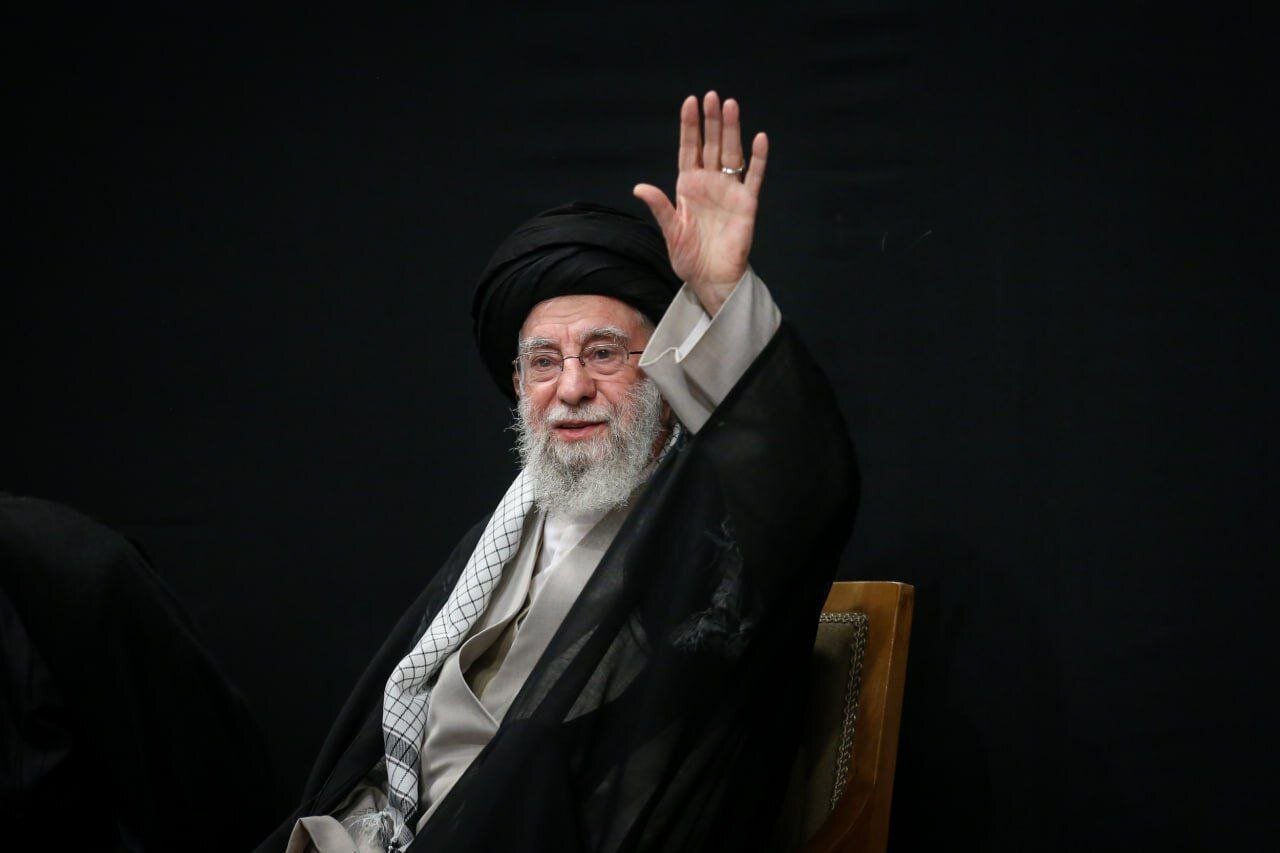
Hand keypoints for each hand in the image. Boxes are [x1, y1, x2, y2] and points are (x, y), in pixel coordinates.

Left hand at [634, 91, 767, 316]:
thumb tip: (640, 187)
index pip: (689, 149)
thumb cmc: (689, 257)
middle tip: (712, 96)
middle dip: (711, 121)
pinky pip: (754, 177)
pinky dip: (758, 159)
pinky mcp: (747, 204)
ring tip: (731, 106)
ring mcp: (730, 191)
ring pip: (731, 154)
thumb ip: (660, 207)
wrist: (710, 278)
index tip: (690, 103)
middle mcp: (710, 184)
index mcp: (688, 186)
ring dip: (731, 130)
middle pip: (711, 145)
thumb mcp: (670, 231)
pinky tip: (759, 139)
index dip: (690, 127)